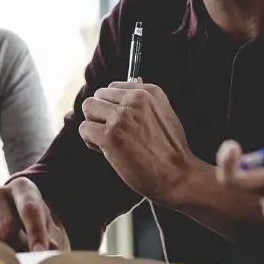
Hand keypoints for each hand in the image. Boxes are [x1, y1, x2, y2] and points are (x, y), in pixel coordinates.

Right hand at [0, 178, 68, 251]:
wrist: (17, 229)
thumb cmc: (36, 230)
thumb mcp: (50, 231)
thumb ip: (52, 240)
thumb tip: (46, 253)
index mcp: (21, 187)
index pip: (29, 208)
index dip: (36, 233)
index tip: (40, 253)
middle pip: (6, 225)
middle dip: (17, 247)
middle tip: (24, 262)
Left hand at [78, 81, 192, 204]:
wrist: (178, 176)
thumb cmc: (170, 151)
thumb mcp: (164, 114)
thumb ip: (141, 103)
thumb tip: (115, 97)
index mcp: (148, 92)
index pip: (112, 87)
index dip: (112, 106)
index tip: (121, 122)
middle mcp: (134, 99)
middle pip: (97, 96)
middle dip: (100, 114)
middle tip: (113, 133)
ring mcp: (121, 117)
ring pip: (88, 108)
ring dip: (94, 125)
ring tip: (108, 141)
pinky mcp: (110, 136)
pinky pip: (85, 129)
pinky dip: (90, 141)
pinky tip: (105, 151)